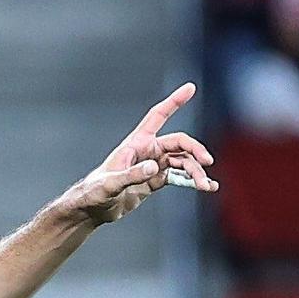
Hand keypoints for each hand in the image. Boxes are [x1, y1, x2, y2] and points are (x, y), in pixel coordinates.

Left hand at [65, 82, 217, 225]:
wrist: (91, 210)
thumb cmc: (94, 192)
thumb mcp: (111, 184)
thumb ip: (132, 175)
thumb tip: (154, 168)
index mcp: (136, 143)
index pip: (158, 116)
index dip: (174, 102)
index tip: (190, 88)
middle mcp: (148, 150)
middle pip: (179, 143)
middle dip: (195, 151)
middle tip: (206, 162)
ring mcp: (153, 165)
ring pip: (182, 162)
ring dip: (195, 172)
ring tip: (205, 185)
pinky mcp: (155, 181)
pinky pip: (179, 177)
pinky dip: (192, 181)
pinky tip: (206, 186)